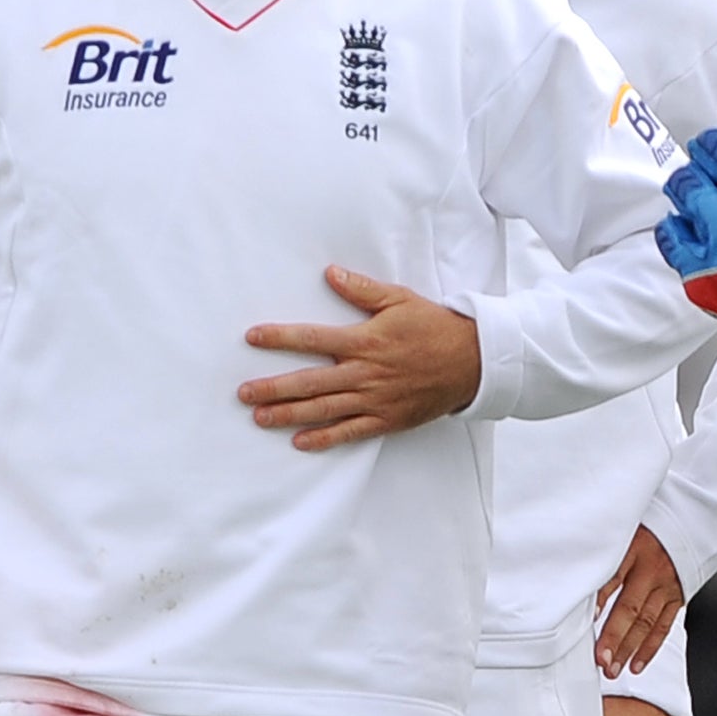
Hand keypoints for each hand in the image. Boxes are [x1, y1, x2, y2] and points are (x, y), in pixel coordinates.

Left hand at [239, 266, 483, 449]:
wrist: (474, 362)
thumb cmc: (435, 328)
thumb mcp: (401, 299)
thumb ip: (362, 289)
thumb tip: (330, 274)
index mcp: (365, 341)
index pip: (313, 338)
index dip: (280, 338)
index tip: (252, 338)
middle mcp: (366, 373)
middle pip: (310, 382)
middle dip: (273, 388)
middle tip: (243, 393)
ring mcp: (376, 399)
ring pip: (325, 409)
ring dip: (289, 414)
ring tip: (260, 417)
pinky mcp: (388, 419)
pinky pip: (351, 431)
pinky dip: (325, 438)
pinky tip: (299, 442)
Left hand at [595, 524, 683, 675]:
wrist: (688, 517)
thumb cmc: (648, 526)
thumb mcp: (621, 528)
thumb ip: (600, 548)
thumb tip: (567, 570)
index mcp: (633, 549)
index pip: (612, 579)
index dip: (597, 602)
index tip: (582, 624)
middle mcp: (651, 569)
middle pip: (630, 608)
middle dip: (614, 637)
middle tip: (600, 660)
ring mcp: (667, 584)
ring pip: (647, 622)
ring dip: (629, 648)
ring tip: (613, 668)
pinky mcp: (678, 595)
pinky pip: (665, 625)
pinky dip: (651, 647)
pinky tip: (637, 664)